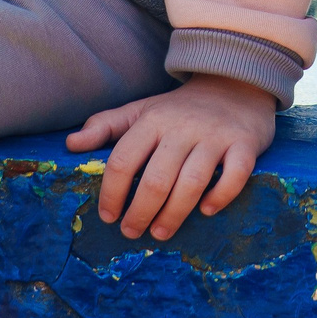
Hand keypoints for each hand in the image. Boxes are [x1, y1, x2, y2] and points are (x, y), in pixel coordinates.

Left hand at [69, 75, 275, 241]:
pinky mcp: (245, 144)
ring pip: (192, 182)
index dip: (112, 194)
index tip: (108, 216)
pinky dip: (220, 196)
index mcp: (153, 120)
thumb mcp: (141, 110)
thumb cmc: (180, 108)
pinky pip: (235, 176)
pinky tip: (207, 210)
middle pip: (156, 179)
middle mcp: (183, 128)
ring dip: (173, 215)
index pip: (124, 161)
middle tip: (132, 231)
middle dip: (140, 213)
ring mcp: (216, 136)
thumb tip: (71, 145)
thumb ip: (106, 126)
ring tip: (160, 233)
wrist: (235, 84)